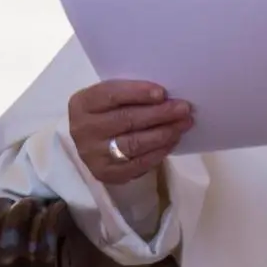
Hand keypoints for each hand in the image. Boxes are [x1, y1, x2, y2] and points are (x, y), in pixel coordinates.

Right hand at [68, 80, 193, 184]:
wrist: (92, 142)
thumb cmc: (108, 112)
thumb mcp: (111, 97)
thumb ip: (131, 94)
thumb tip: (167, 96)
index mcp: (82, 104)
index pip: (111, 95)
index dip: (138, 93)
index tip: (162, 93)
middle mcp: (83, 129)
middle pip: (126, 120)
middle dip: (159, 113)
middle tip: (184, 108)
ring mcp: (92, 154)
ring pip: (133, 143)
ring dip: (163, 133)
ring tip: (183, 124)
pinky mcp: (105, 173)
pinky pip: (137, 164)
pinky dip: (158, 152)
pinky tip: (172, 141)